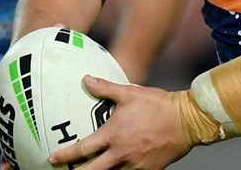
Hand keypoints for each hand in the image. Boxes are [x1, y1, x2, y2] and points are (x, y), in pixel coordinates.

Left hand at [51, 76, 193, 169]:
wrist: (187, 121)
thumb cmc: (158, 105)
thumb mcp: (130, 93)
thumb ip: (105, 88)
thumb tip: (85, 79)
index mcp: (113, 135)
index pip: (83, 149)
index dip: (65, 155)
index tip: (53, 159)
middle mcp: (121, 154)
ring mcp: (134, 165)